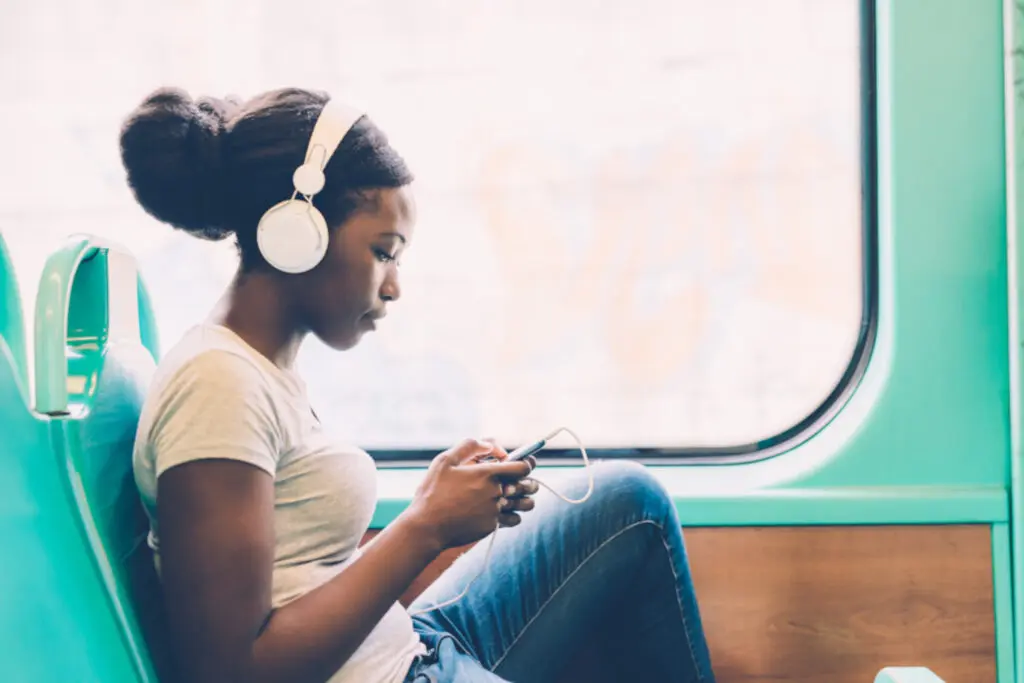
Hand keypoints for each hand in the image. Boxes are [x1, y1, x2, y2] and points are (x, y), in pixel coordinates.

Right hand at [403, 438, 535, 549]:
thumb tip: (490, 445)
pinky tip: (506, 511)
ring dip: (526, 499)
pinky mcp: (492, 526)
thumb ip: (469, 446)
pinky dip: (512, 515)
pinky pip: (513, 519)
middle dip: (530, 482)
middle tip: (527, 481)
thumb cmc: (433, 492)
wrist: (427, 527)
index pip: (522, 467)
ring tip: (521, 498)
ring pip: (525, 504)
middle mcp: (495, 492)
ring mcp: (495, 511)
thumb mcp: (445, 461)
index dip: (527, 463)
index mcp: (487, 474)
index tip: (525, 462)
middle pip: (527, 485)